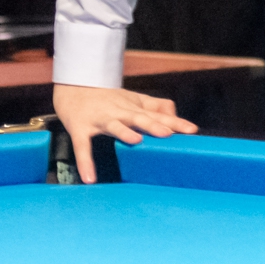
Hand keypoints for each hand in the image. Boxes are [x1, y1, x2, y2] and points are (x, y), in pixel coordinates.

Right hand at [52, 83, 197, 183]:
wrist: (73, 86)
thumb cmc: (107, 97)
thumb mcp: (132, 99)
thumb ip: (155, 106)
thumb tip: (175, 114)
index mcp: (133, 107)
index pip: (157, 114)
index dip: (174, 121)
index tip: (191, 130)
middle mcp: (118, 112)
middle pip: (138, 117)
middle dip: (152, 124)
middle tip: (167, 134)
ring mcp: (99, 119)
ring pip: (113, 124)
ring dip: (123, 132)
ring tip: (136, 141)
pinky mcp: (80, 128)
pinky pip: (82, 146)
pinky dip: (85, 161)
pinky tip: (90, 178)